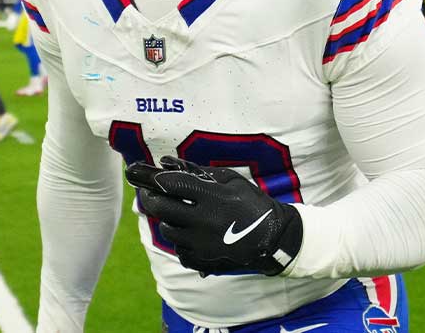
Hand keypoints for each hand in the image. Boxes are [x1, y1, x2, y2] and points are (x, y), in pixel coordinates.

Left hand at [125, 156, 302, 277]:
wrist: (273, 237)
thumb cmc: (252, 203)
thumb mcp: (232, 180)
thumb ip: (200, 172)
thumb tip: (169, 163)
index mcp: (212, 198)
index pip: (173, 185)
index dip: (157, 179)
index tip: (150, 177)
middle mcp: (204, 222)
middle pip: (162, 209)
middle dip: (152, 198)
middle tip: (150, 193)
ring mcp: (202, 244)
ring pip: (167, 230)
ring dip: (167, 220)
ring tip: (174, 213)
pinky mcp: (203, 260)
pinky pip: (179, 250)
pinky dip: (180, 241)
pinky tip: (188, 233)